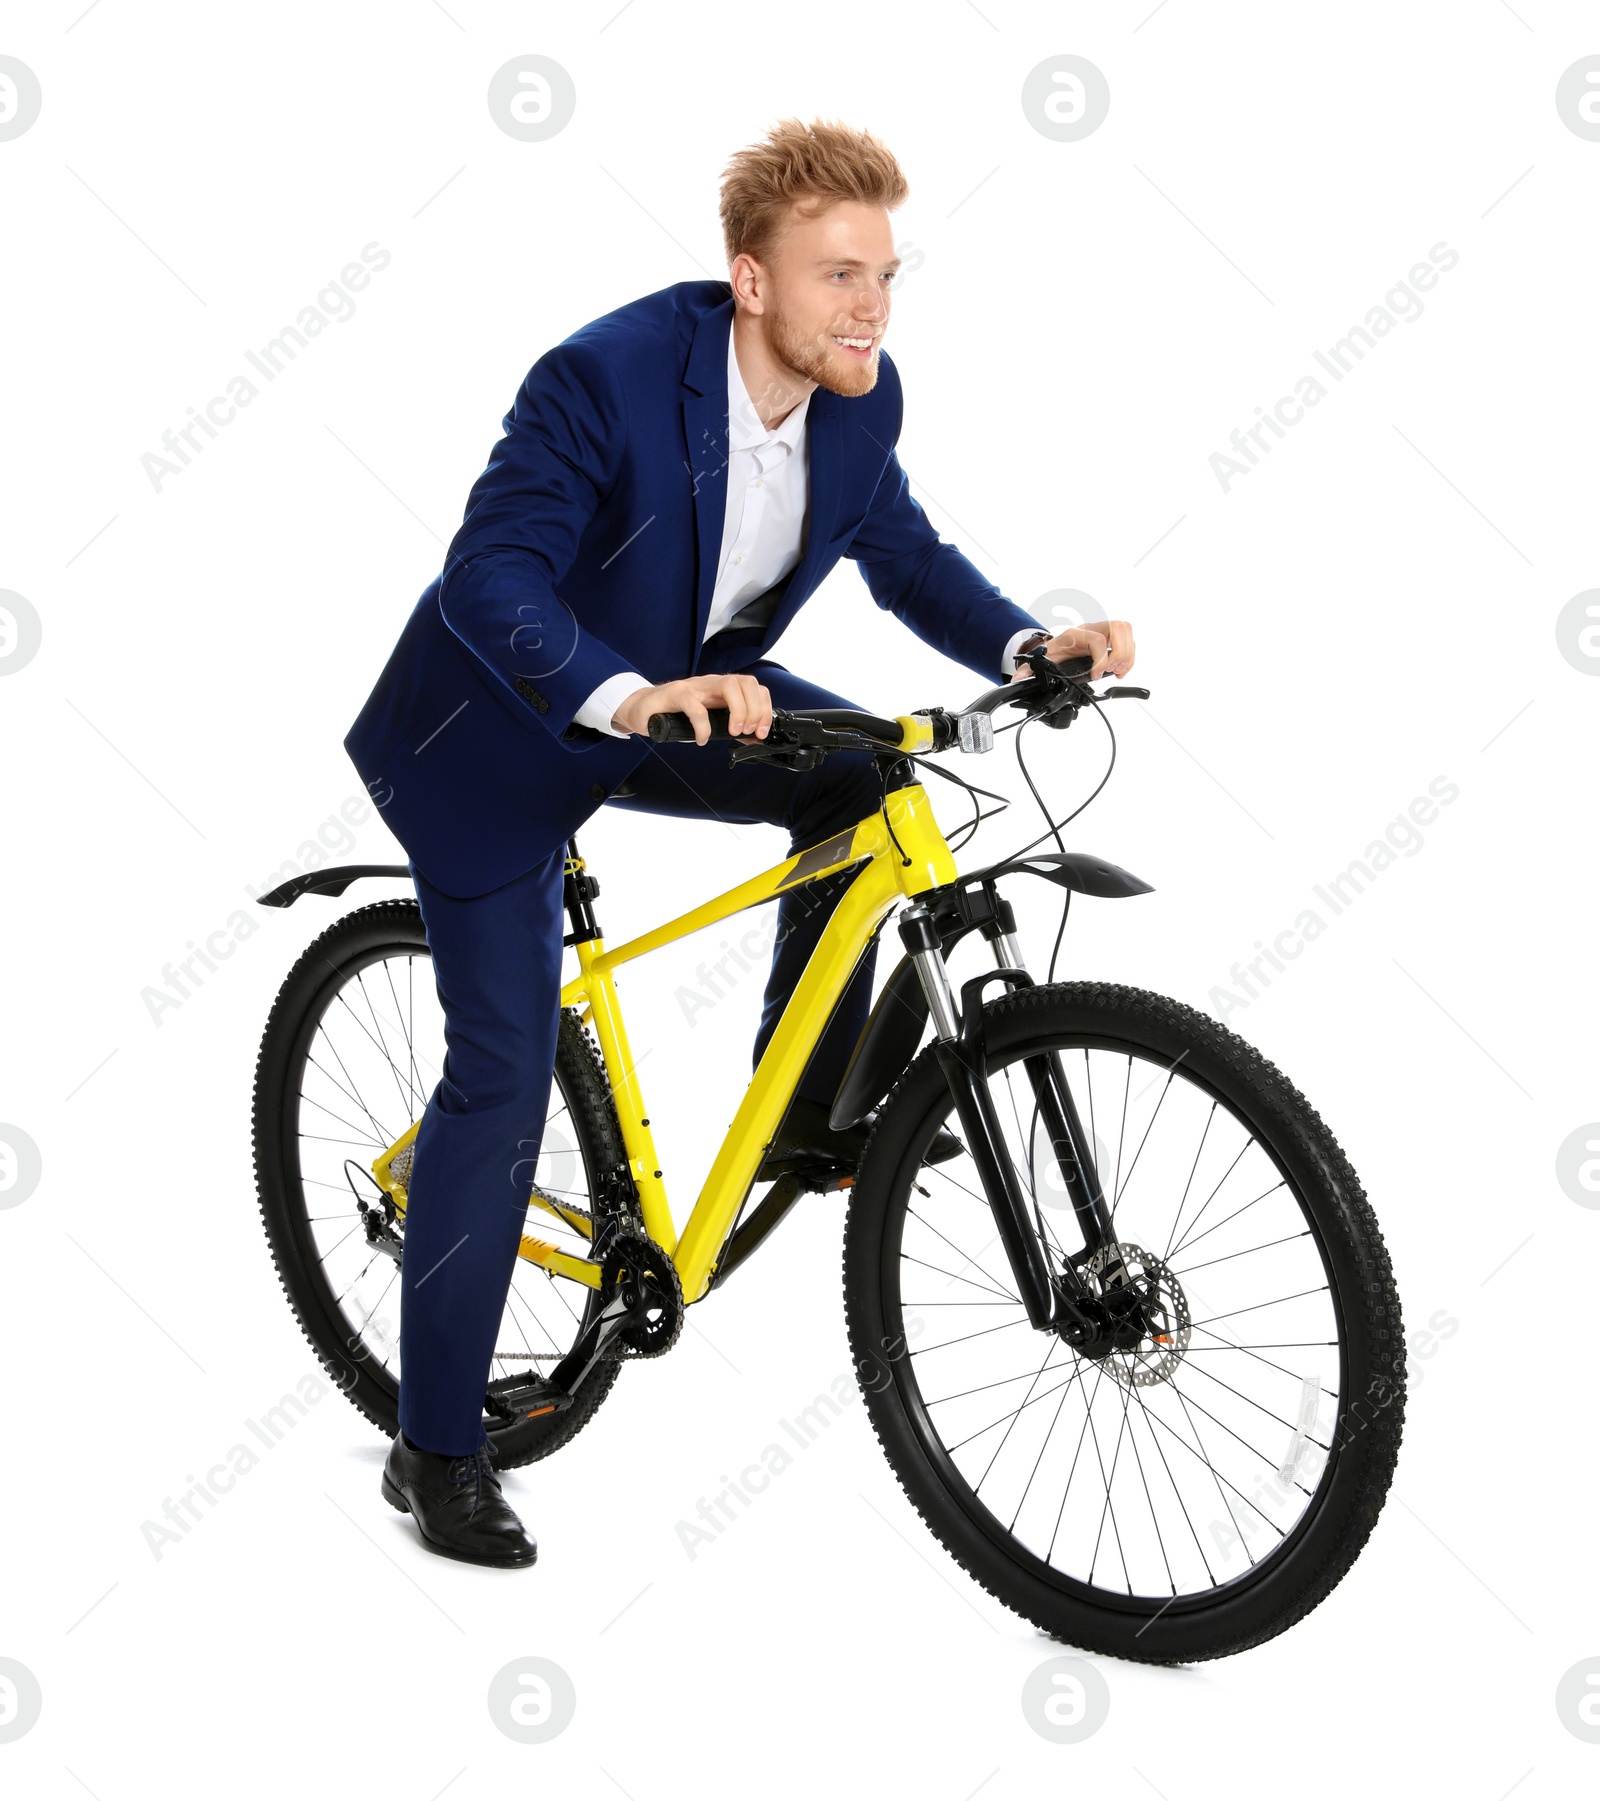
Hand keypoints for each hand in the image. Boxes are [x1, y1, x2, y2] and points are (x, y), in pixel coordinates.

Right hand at [611, 671, 774, 743]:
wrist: (643, 709)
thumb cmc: (674, 714)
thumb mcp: (707, 721)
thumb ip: (728, 727)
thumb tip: (751, 738)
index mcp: (722, 690)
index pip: (754, 688)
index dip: (764, 709)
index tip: (761, 732)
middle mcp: (711, 683)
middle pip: (746, 682)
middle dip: (755, 709)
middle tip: (747, 731)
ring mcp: (694, 686)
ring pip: (728, 686)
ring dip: (738, 711)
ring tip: (732, 731)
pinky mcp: (675, 694)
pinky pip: (696, 707)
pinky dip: (703, 727)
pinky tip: (700, 739)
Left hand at [1009, 620, 1135, 683]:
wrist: (1055, 645)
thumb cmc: (1051, 652)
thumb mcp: (1040, 660)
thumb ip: (1028, 672)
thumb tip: (1018, 681)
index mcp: (1074, 634)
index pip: (1096, 640)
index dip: (1100, 658)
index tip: (1096, 675)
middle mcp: (1091, 629)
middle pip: (1118, 627)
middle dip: (1120, 652)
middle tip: (1112, 671)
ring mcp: (1103, 631)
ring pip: (1125, 630)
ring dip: (1127, 653)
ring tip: (1118, 671)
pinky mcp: (1110, 639)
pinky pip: (1127, 639)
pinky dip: (1128, 656)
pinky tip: (1119, 670)